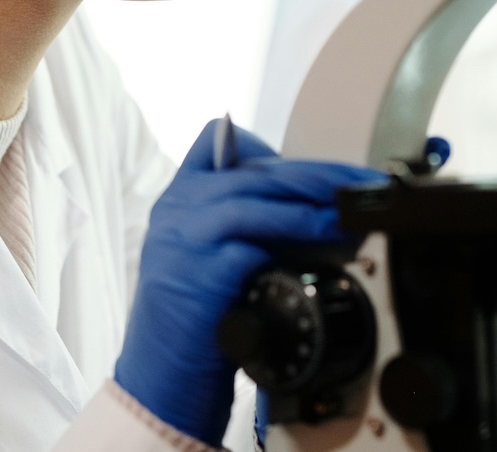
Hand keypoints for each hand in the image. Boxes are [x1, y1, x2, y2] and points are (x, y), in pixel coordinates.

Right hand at [114, 120, 382, 446]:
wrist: (160, 376)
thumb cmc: (194, 317)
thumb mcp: (203, 252)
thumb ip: (238, 222)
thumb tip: (308, 205)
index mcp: (178, 197)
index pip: (213, 140)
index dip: (263, 147)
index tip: (302, 167)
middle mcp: (177, 209)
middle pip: (252, 170)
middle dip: (312, 174)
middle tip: (355, 181)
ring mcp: (186, 238)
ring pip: (254, 199)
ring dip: (309, 204)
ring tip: (348, 211)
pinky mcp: (201, 272)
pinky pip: (254, 245)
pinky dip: (295, 241)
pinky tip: (324, 247)